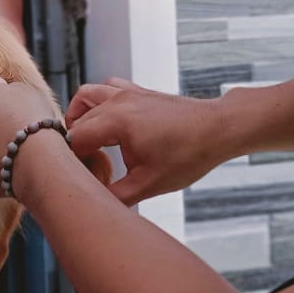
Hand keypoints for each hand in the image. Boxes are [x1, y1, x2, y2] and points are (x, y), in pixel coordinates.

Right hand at [65, 78, 229, 204]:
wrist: (219, 129)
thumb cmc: (189, 154)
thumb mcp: (149, 184)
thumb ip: (115, 195)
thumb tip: (94, 203)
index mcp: (117, 120)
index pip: (76, 139)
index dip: (74, 161)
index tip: (84, 177)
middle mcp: (118, 100)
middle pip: (79, 120)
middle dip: (76, 145)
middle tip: (87, 169)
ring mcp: (129, 92)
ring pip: (87, 96)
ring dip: (80, 117)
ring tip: (87, 142)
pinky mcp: (139, 91)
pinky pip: (107, 89)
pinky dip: (99, 103)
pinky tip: (108, 124)